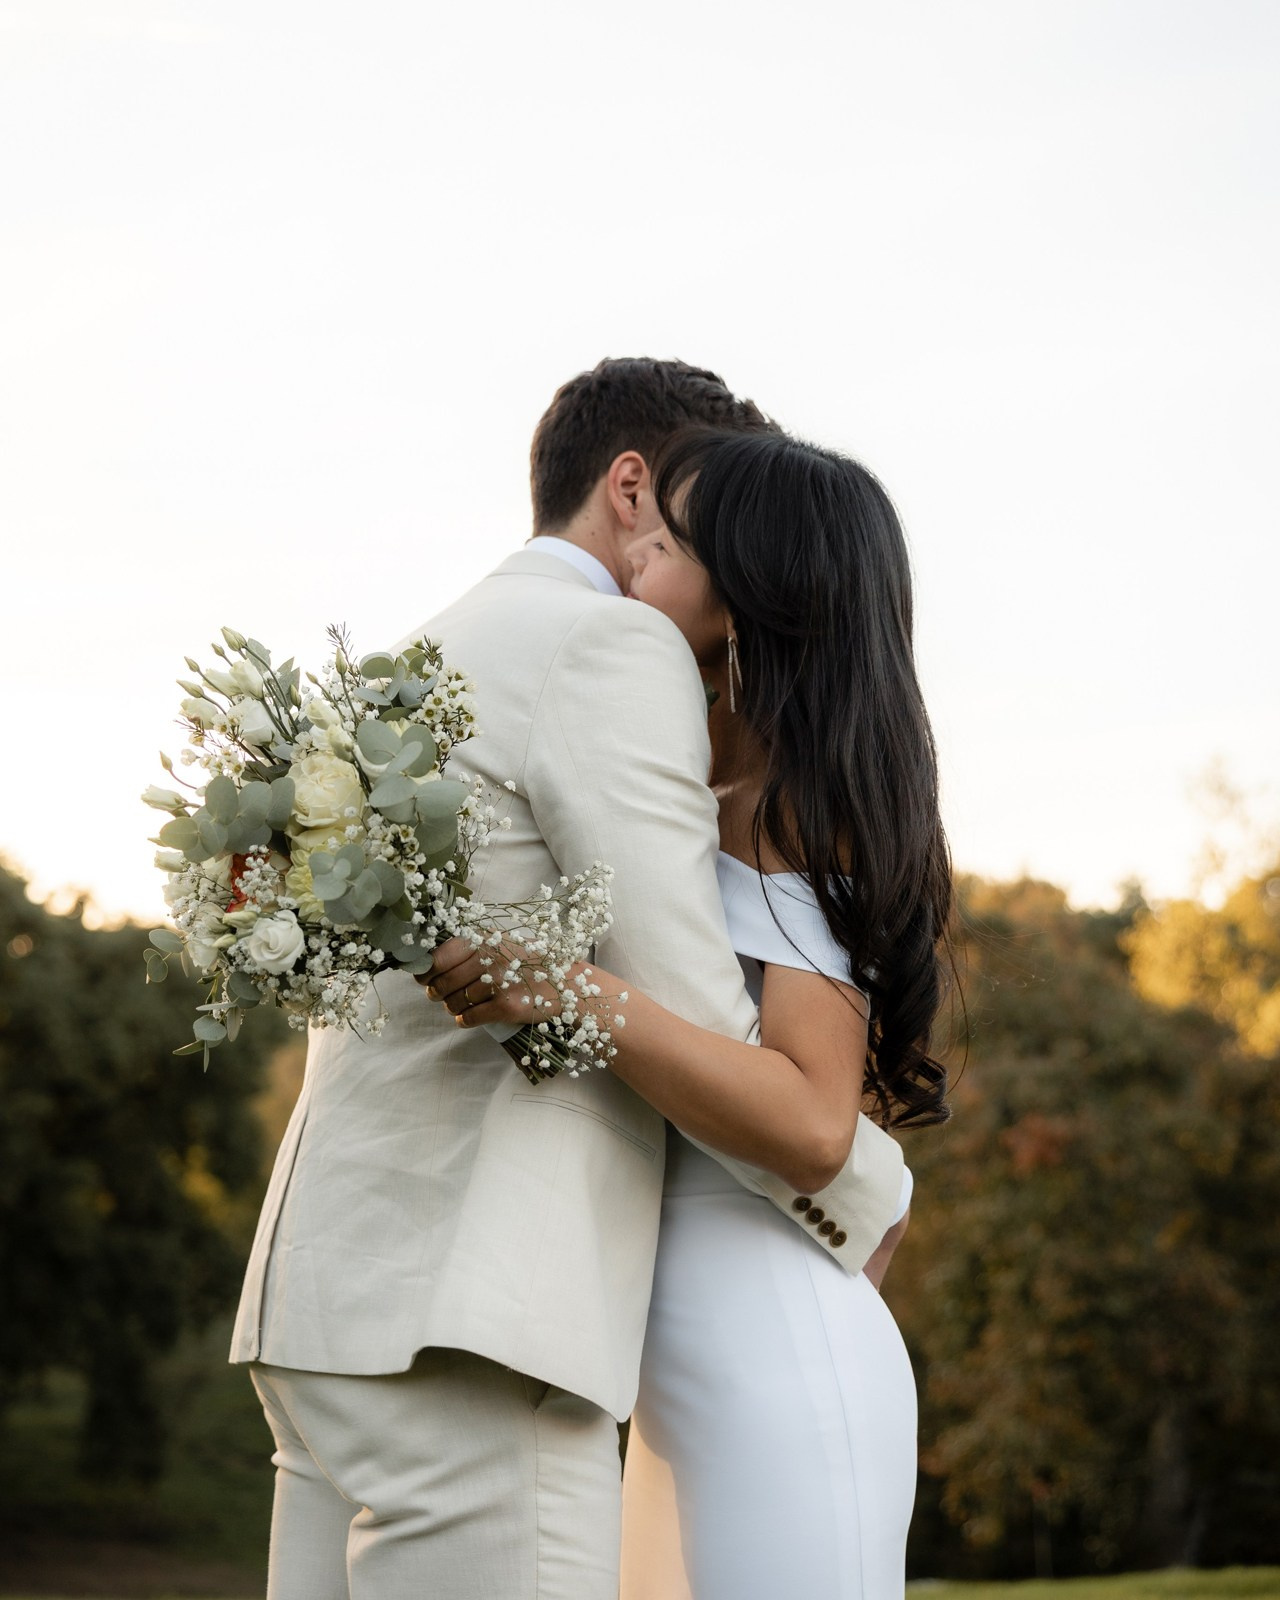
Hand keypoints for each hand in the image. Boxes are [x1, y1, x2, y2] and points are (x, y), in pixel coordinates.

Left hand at [417, 935, 552, 1029]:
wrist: (563, 980)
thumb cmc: (525, 962)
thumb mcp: (499, 944)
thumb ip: (468, 950)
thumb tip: (428, 965)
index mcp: (483, 940)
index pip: (438, 958)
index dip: (425, 972)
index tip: (425, 978)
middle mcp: (489, 959)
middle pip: (442, 983)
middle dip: (436, 993)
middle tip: (440, 995)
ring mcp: (497, 984)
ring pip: (453, 1003)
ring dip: (452, 1007)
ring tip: (463, 1004)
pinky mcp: (505, 1007)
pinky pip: (468, 1018)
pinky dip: (464, 1020)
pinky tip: (470, 1015)